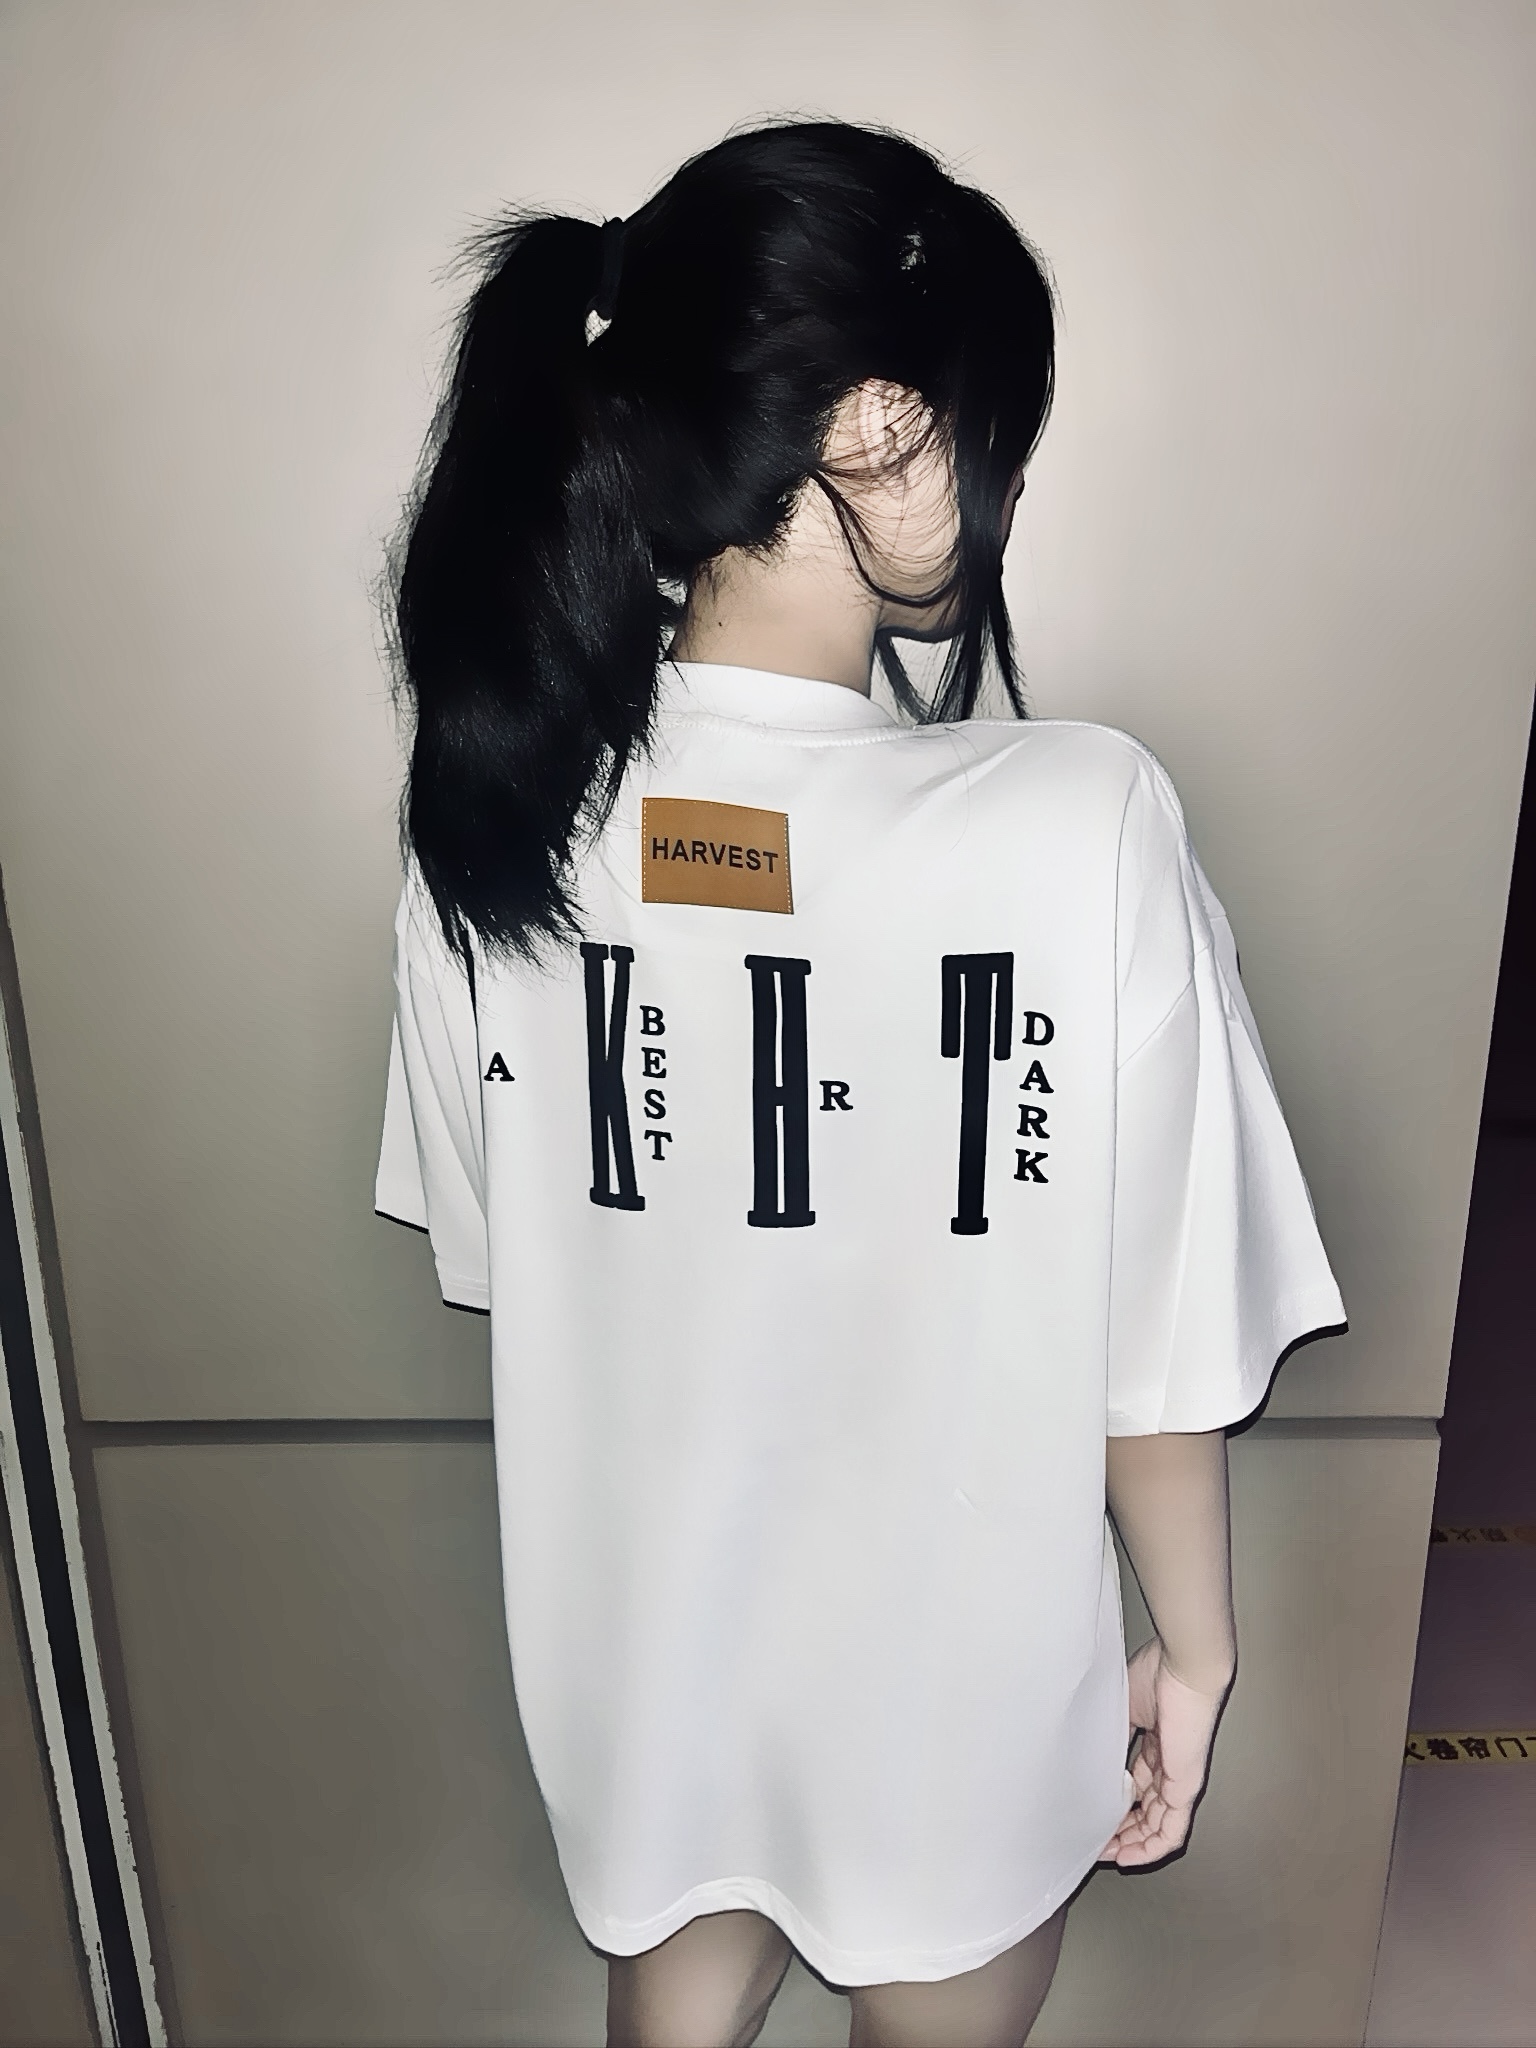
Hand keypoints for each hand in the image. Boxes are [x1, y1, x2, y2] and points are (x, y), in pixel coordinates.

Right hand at [1098, 1635, 1230, 1867]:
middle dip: (1118, 1831)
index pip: (1133, 1788)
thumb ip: (1108, 1737)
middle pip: (1143, 1811)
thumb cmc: (1157, 1674)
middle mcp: (1167, 1766)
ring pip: (1156, 1826)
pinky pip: (1172, 1830)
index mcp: (1152, 1745)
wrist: (1183, 1665)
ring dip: (1131, 1844)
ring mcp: (1178, 1779)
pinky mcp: (1186, 1786)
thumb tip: (1086, 1759)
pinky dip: (1150, 1848)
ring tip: (1106, 1854)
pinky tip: (1130, 1856)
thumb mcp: (1120, 1709)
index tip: (1091, 1816)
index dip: (1112, 1806)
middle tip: (1094, 1842)